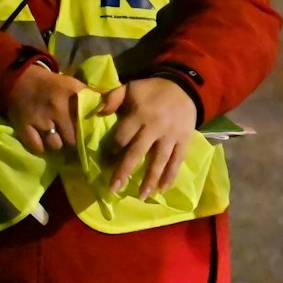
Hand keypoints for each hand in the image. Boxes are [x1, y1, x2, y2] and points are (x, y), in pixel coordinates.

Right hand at [7, 64, 87, 155]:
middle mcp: (57, 107)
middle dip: (73, 142)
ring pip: (56, 145)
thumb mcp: (74, 84)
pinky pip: (38, 147)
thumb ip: (94, 96)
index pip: (88, 121)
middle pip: (72, 139)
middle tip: (73, 141)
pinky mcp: (24, 126)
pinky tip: (44, 143)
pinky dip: (41, 148)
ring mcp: (39, 118)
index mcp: (72, 94)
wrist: (20, 79)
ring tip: (58, 140)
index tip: (91, 137)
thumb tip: (111, 110)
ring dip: (58, 145)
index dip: (90, 132)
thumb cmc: (53, 85)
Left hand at [97, 78, 197, 197]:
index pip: (123, 136)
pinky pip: (177, 160)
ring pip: (159, 160)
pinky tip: (163, 189)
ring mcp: (170, 136)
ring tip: (142, 195)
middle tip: (114, 188)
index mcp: (140, 115)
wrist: (185, 87)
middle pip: (137, 152)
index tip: (108, 158)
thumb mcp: (130, 88)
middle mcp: (154, 128)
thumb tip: (98, 112)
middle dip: (125, 171)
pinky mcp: (184, 141)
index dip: (113, 148)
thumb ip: (113, 98)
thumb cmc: (153, 90)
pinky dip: (170, 175)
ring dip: (150, 179)